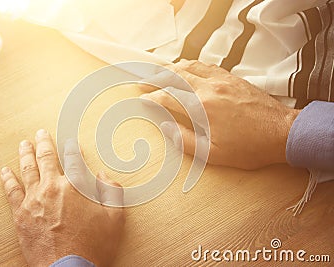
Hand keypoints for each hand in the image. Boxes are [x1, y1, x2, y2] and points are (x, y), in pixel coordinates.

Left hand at [0, 129, 124, 266]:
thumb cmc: (92, 245)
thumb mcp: (115, 218)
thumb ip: (112, 191)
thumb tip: (103, 175)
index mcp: (76, 186)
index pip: (73, 160)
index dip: (72, 149)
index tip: (71, 142)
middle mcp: (52, 188)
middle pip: (46, 158)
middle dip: (44, 143)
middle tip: (41, 133)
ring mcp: (34, 200)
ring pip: (27, 169)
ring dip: (25, 154)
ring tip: (24, 144)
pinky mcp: (21, 214)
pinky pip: (11, 191)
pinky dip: (8, 179)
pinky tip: (6, 171)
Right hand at [141, 60, 299, 169]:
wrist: (282, 132)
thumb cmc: (249, 146)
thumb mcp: (213, 153)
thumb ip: (186, 140)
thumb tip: (166, 128)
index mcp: (203, 106)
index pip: (169, 97)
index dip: (153, 97)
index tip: (144, 99)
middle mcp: (211, 88)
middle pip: (176, 75)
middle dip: (156, 77)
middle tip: (144, 81)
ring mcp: (223, 80)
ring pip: (191, 66)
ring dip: (173, 68)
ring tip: (160, 72)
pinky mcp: (233, 78)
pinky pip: (207, 65)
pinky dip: (192, 65)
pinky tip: (188, 69)